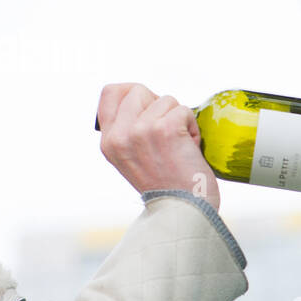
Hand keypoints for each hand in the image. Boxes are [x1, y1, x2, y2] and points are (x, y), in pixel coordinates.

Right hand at [96, 83, 219, 211]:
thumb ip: (128, 130)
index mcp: (108, 142)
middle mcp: (120, 135)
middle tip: (166, 132)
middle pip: (138, 90)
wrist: (183, 210)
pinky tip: (189, 149)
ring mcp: (141, 130)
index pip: (109, 92)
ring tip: (179, 146)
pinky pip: (184, 110)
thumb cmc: (165, 185)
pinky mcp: (165, 129)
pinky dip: (192, 128)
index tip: (147, 106)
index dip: (131, 92)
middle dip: (158, 106)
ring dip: (178, 119)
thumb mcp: (131, 157)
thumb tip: (145, 98)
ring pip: (165, 99)